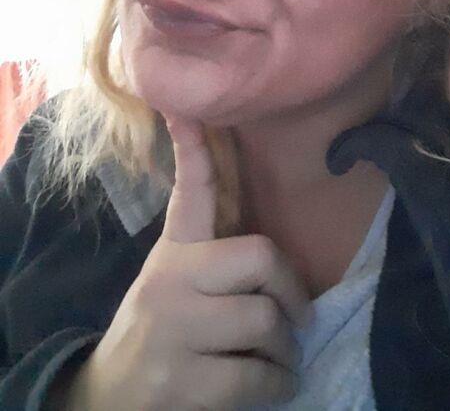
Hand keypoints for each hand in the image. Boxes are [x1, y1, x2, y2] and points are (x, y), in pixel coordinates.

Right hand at [64, 117, 310, 410]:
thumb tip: (259, 232)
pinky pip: (258, 375)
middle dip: (291, 292)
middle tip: (298, 318)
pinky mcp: (179, 381)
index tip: (187, 109)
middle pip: (259, 256)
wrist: (110, 400)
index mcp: (173, 253)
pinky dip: (280, 384)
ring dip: (287, 349)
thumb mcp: (176, 284)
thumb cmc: (163, 335)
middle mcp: (168, 281)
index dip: (193, 150)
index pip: (190, 192)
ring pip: (265, 319)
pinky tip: (274, 385)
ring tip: (279, 358)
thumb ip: (214, 254)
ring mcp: (171, 330)